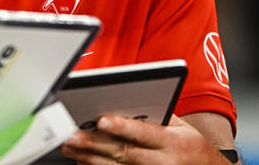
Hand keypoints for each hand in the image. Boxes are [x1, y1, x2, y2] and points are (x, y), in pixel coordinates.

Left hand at [60, 114, 228, 164]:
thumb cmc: (189, 145)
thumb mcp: (180, 127)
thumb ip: (155, 115)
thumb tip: (123, 99)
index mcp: (173, 142)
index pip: (144, 133)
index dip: (122, 127)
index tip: (102, 120)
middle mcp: (161, 162)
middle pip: (122, 152)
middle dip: (94, 143)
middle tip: (72, 135)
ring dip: (88, 156)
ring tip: (68, 145)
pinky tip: (81, 159)